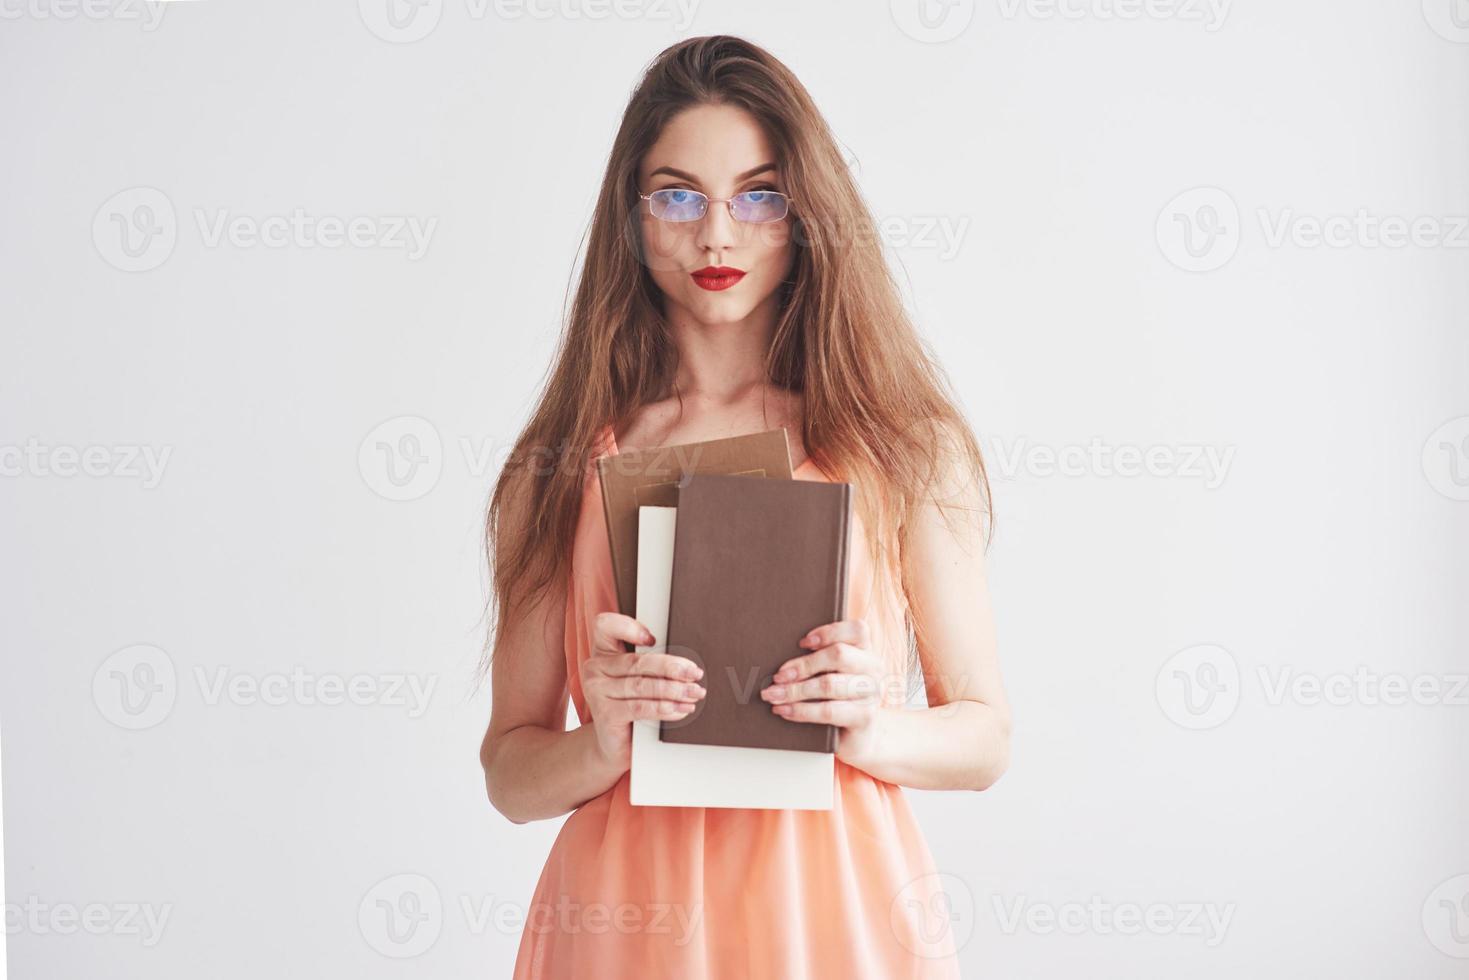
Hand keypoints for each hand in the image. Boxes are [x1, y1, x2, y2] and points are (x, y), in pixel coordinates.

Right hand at [580, 612, 705, 771]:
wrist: (613, 744)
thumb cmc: (629, 706)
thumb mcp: (637, 679)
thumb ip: (651, 665)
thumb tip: (687, 663)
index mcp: (602, 652)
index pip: (606, 627)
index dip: (629, 627)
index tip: (654, 639)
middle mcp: (595, 669)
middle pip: (636, 661)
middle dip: (671, 667)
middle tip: (694, 673)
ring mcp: (597, 692)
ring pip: (642, 686)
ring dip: (673, 690)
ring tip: (694, 693)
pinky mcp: (605, 714)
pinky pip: (641, 708)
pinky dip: (664, 708)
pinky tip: (681, 708)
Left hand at [760, 618, 884, 769]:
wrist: (856, 736)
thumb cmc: (837, 698)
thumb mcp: (832, 674)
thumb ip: (818, 659)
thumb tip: (781, 657)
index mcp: (866, 651)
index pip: (857, 630)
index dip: (829, 632)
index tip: (802, 642)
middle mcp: (873, 669)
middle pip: (839, 655)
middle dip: (803, 665)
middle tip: (778, 676)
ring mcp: (872, 693)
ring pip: (829, 684)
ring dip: (796, 690)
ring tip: (773, 695)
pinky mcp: (865, 717)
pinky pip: (828, 711)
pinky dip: (801, 710)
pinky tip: (784, 710)